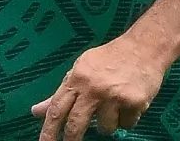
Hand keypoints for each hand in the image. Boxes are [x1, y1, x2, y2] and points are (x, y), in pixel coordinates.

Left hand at [31, 34, 165, 140]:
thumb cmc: (109, 59)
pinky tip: (129, 102)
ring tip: (115, 105)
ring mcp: (113, 96)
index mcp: (77, 78)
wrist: (144, 47)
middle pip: (76, 124)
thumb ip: (61, 93)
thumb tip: (35, 112)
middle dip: (72, 140)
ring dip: (109, 123)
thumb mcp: (80, 70)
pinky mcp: (133, 102)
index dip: (48, 131)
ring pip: (106, 128)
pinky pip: (126, 124)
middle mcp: (93, 88)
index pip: (57, 108)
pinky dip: (127, 118)